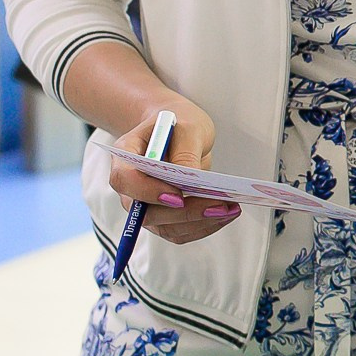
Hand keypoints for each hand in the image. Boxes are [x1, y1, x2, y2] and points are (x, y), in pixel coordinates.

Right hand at [106, 99, 234, 244]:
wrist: (179, 132)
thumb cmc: (179, 124)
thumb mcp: (188, 127)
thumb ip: (185, 152)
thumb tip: (191, 179)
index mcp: (126, 156)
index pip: (124, 180)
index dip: (147, 191)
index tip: (178, 195)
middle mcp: (130, 187)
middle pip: (146, 212)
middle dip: (185, 213)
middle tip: (219, 206)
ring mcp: (145, 205)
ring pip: (165, 227)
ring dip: (198, 224)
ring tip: (230, 210)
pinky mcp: (163, 217)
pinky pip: (179, 231)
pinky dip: (203, 226)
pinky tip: (226, 214)